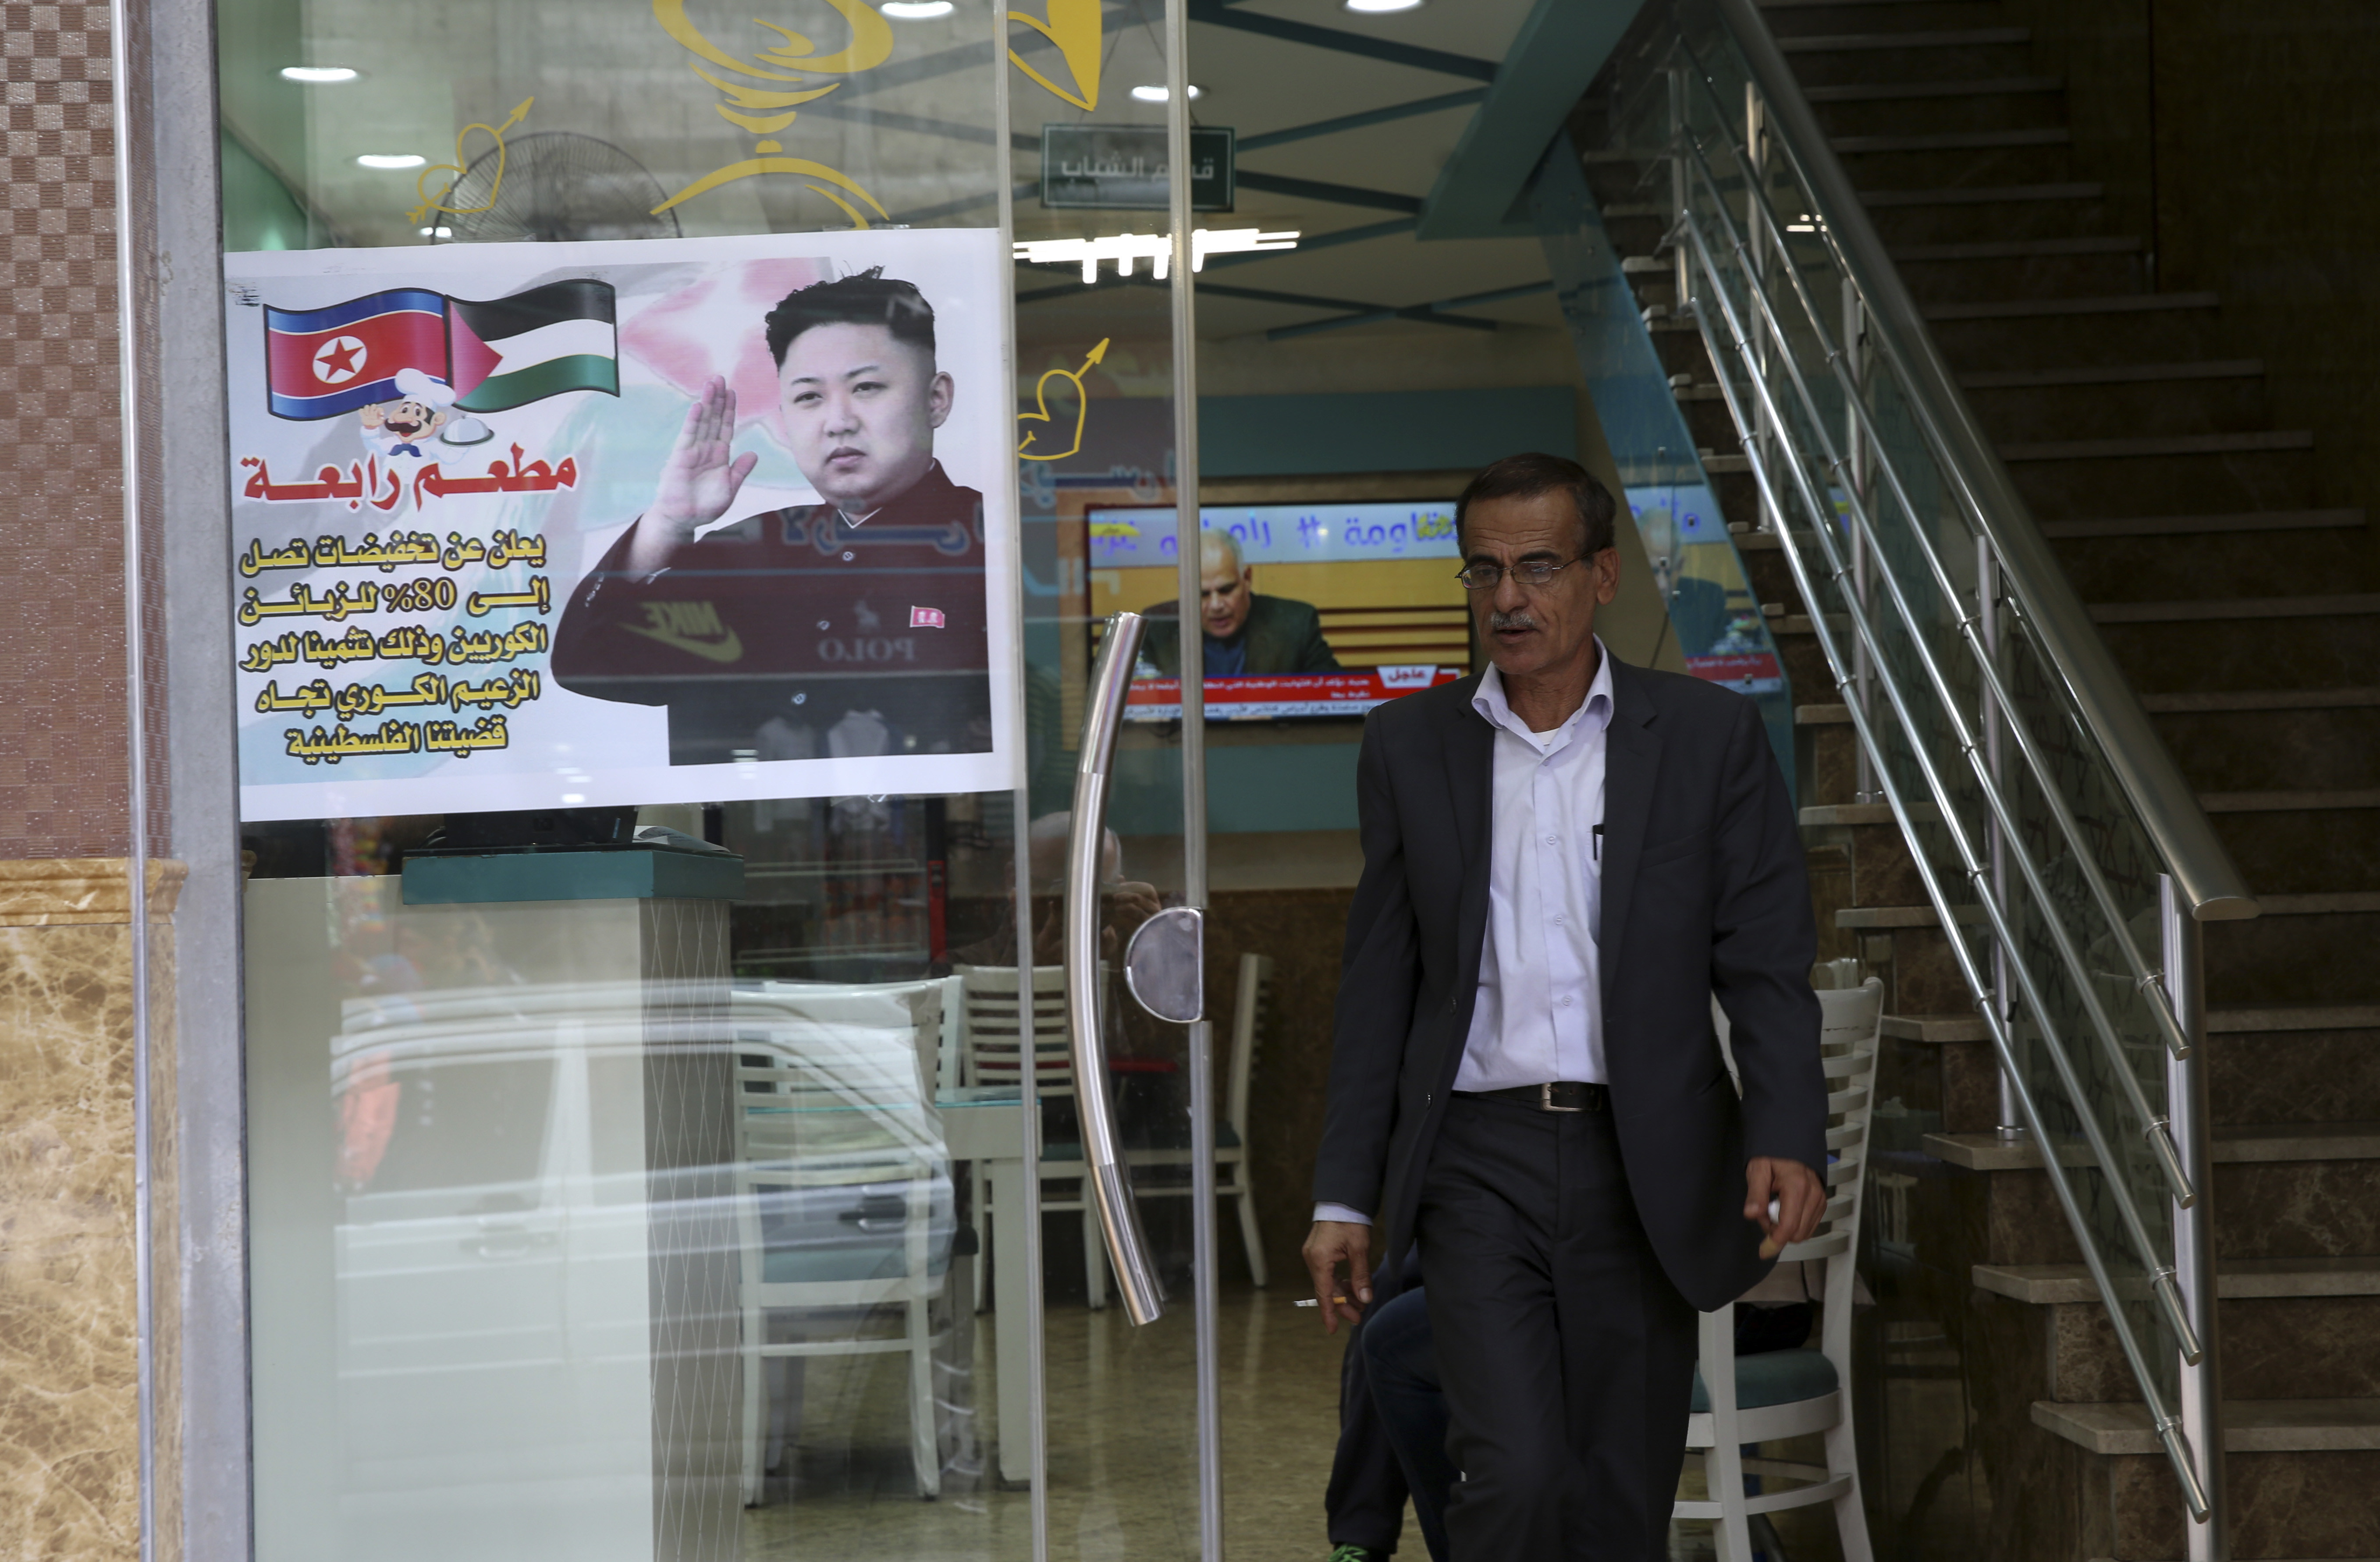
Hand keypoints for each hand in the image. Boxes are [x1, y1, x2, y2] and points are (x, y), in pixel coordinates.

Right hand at [629, 375, 759, 574]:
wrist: (684, 519)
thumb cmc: (705, 506)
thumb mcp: (729, 488)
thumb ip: (740, 471)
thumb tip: (754, 454)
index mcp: (719, 456)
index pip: (726, 427)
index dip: (730, 410)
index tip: (732, 392)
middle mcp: (706, 449)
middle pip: (713, 419)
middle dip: (717, 399)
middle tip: (721, 377)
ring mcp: (693, 451)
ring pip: (702, 422)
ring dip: (707, 403)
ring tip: (711, 383)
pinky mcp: (681, 457)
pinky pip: (688, 435)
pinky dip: (693, 421)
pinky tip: (698, 406)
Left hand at [1101, 880, 1161, 957]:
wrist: (1142, 942)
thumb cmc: (1137, 918)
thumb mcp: (1133, 902)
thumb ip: (1127, 889)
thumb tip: (1120, 876)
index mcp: (1155, 901)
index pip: (1147, 888)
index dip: (1133, 885)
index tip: (1120, 886)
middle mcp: (1156, 910)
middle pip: (1139, 898)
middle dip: (1124, 896)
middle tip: (1114, 896)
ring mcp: (1150, 921)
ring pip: (1135, 910)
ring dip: (1122, 907)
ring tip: (1114, 908)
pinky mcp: (1143, 931)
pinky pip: (1131, 923)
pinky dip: (1121, 920)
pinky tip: (1114, 920)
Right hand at [1301, 1220, 1371, 1333]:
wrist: (1343, 1199)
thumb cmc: (1350, 1221)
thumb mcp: (1359, 1249)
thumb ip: (1360, 1276)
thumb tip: (1364, 1299)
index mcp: (1319, 1259)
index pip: (1324, 1293)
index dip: (1329, 1313)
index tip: (1332, 1330)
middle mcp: (1312, 1259)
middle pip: (1326, 1290)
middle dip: (1342, 1304)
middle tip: (1358, 1316)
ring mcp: (1314, 1255)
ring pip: (1327, 1282)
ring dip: (1342, 1293)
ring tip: (1359, 1303)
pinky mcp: (1319, 1251)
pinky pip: (1327, 1273)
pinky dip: (1339, 1282)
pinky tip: (1352, 1287)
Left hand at [1745, 1156, 1825, 1259]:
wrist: (1791, 1143)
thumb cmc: (1772, 1154)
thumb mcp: (1758, 1169)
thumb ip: (1755, 1193)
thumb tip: (1751, 1214)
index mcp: (1797, 1187)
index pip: (1789, 1226)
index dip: (1775, 1241)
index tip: (1762, 1249)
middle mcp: (1813, 1195)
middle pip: (1798, 1233)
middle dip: (1778, 1232)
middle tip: (1764, 1213)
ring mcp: (1820, 1200)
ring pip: (1805, 1232)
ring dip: (1787, 1228)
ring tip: (1773, 1209)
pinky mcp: (1822, 1203)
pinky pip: (1810, 1225)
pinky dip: (1796, 1224)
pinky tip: (1784, 1209)